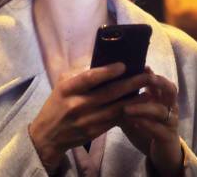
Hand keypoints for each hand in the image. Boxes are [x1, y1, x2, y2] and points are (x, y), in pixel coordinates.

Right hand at [28, 63, 150, 173]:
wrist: (47, 136)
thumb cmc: (57, 103)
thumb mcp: (62, 84)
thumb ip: (80, 73)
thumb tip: (103, 60)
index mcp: (67, 89)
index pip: (89, 78)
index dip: (107, 72)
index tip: (124, 65)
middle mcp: (77, 105)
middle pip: (108, 93)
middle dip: (130, 83)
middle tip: (147, 75)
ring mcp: (86, 120)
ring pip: (116, 108)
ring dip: (135, 100)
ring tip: (149, 90)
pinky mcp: (94, 132)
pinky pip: (115, 120)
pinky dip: (129, 112)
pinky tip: (140, 106)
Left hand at [120, 67, 182, 176]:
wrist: (163, 153)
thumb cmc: (148, 128)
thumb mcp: (137, 111)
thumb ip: (129, 99)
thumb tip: (110, 84)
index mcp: (163, 98)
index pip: (160, 81)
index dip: (151, 73)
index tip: (141, 67)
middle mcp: (170, 107)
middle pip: (170, 89)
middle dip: (158, 82)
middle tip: (145, 79)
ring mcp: (170, 121)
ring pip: (161, 110)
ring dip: (144, 107)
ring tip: (126, 108)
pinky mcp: (168, 137)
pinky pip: (158, 129)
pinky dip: (146, 125)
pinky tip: (134, 122)